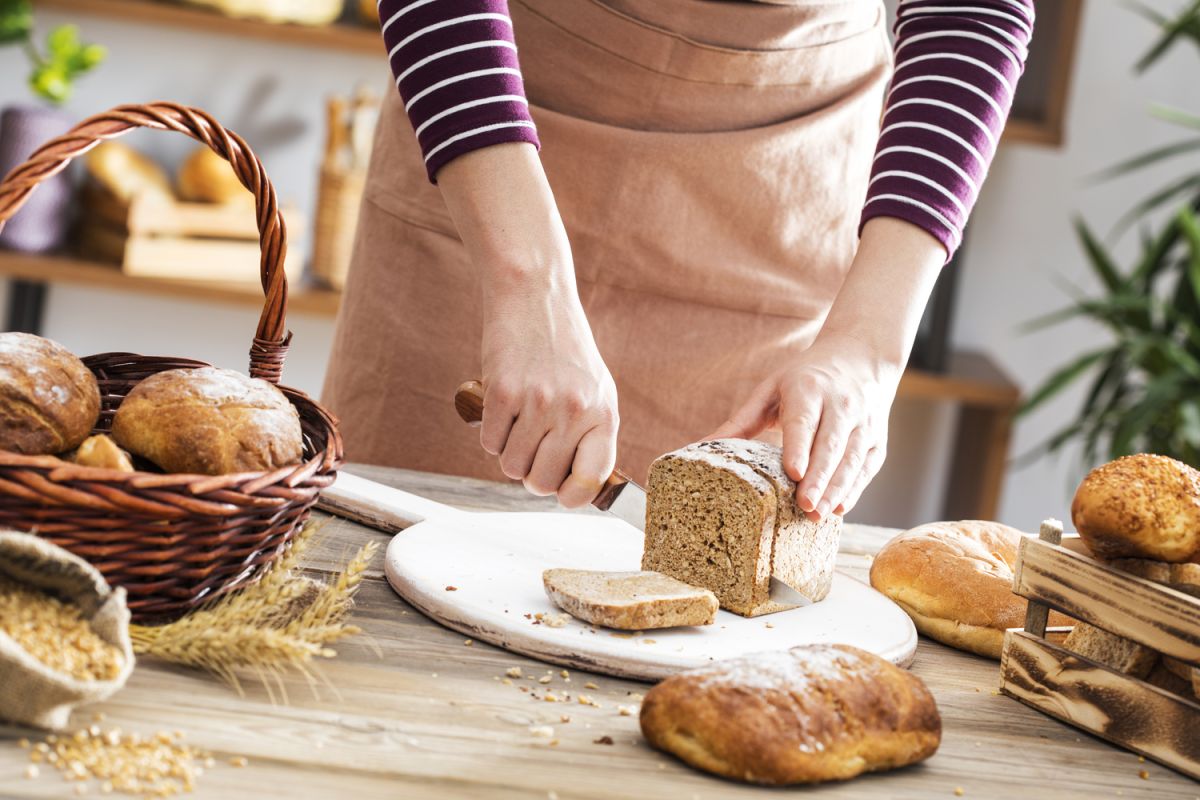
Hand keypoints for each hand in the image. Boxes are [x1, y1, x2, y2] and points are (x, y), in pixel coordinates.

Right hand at [437, 143, 618, 507]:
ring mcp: (538, 402)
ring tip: (518, 427)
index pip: (591, 479)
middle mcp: (574, 411)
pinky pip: (489, 445)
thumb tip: (576, 488)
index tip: (563, 491)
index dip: (572, 495)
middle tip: (532, 450)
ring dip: (509, 455)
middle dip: (533, 474)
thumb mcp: (595, 389)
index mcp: (603, 413)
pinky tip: (503, 411)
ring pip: (512, 467)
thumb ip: (590, 434)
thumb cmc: (564, 348)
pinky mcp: (503, 392)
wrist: (534, 296)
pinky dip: (491, 436)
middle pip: (544, 481)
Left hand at [708, 336, 899, 519]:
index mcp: (809, 390)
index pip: (803, 422)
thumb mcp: (771, 389)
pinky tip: (840, 508)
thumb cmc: (806, 378)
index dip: (799, 448)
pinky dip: (855, 488)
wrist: (860, 357)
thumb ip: (741, 420)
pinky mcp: (877, 439)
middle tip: (805, 506)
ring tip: (820, 514)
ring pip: (853, 459)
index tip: (793, 473)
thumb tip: (701, 446)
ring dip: (838, 489)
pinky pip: (867, 467)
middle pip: (830, 445)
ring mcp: (864, 423)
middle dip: (819, 478)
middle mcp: (841, 405)